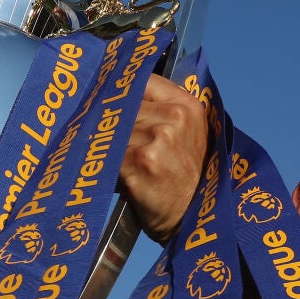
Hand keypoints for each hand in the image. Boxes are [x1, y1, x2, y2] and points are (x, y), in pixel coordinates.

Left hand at [117, 75, 208, 242]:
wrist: (193, 217)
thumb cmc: (186, 177)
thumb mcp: (188, 135)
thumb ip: (162, 109)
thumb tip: (117, 94)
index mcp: (187, 105)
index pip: (141, 80)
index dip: (120, 91)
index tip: (106, 98)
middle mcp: (174, 118)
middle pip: (122, 106)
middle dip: (111, 124)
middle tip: (109, 140)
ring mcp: (157, 139)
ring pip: (112, 131)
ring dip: (108, 147)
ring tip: (119, 164)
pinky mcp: (141, 162)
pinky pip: (109, 155)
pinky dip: (107, 167)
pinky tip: (116, 178)